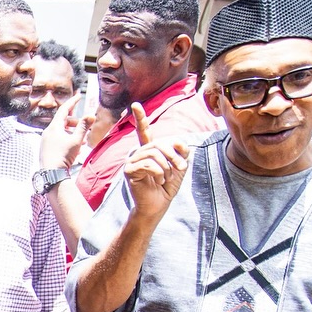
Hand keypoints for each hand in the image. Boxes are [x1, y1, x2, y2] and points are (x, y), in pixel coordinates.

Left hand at [38, 96, 93, 171]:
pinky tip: (76, 148)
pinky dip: (68, 140)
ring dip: (73, 133)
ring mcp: (46, 141)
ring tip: (83, 140)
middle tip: (85, 126)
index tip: (79, 95)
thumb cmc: (63, 156)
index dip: (72, 102)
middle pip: (63, 121)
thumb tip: (91, 114)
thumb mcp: (76, 140)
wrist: (51, 174)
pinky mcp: (46, 149)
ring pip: (61, 132)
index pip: (64, 109)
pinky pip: (58, 140)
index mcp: (54, 127)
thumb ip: (83, 127)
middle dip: (76, 122)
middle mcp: (48, 132)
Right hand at [122, 101, 190, 220]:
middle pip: (159, 143)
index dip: (140, 118)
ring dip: (167, 166)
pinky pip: (149, 164)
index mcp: (148, 150)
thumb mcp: (179, 166)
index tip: (135, 104)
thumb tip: (181, 143)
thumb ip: (182, 152)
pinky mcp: (129, 171)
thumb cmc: (166, 187)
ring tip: (167, 178)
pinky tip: (159, 181)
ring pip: (154, 153)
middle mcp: (138, 153)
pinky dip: (159, 173)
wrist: (157, 206)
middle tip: (182, 167)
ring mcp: (131, 162)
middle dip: (174, 155)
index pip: (144, 131)